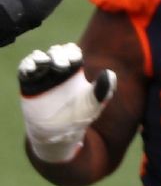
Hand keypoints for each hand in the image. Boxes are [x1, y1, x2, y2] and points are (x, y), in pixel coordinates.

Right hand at [18, 43, 115, 162]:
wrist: (59, 133)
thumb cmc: (79, 117)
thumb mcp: (94, 103)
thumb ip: (103, 89)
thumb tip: (110, 73)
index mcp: (74, 72)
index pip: (72, 52)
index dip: (72, 52)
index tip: (75, 60)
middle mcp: (58, 71)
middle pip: (56, 52)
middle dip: (59, 53)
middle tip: (63, 65)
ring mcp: (43, 76)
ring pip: (40, 57)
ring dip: (43, 57)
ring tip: (47, 63)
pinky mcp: (29, 84)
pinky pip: (26, 68)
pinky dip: (28, 64)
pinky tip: (34, 67)